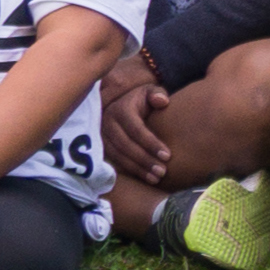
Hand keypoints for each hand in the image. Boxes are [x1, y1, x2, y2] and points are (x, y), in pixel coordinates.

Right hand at [94, 63, 172, 186]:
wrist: (126, 103)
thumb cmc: (144, 99)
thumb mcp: (151, 91)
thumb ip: (158, 94)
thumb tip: (162, 101)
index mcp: (121, 109)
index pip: (136, 129)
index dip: (151, 143)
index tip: (167, 156)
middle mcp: (107, 122)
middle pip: (126, 145)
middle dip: (145, 160)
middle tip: (162, 171)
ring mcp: (101, 135)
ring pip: (118, 156)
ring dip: (137, 169)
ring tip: (156, 178)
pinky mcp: (101, 146)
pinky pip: (114, 161)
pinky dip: (129, 170)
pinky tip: (144, 178)